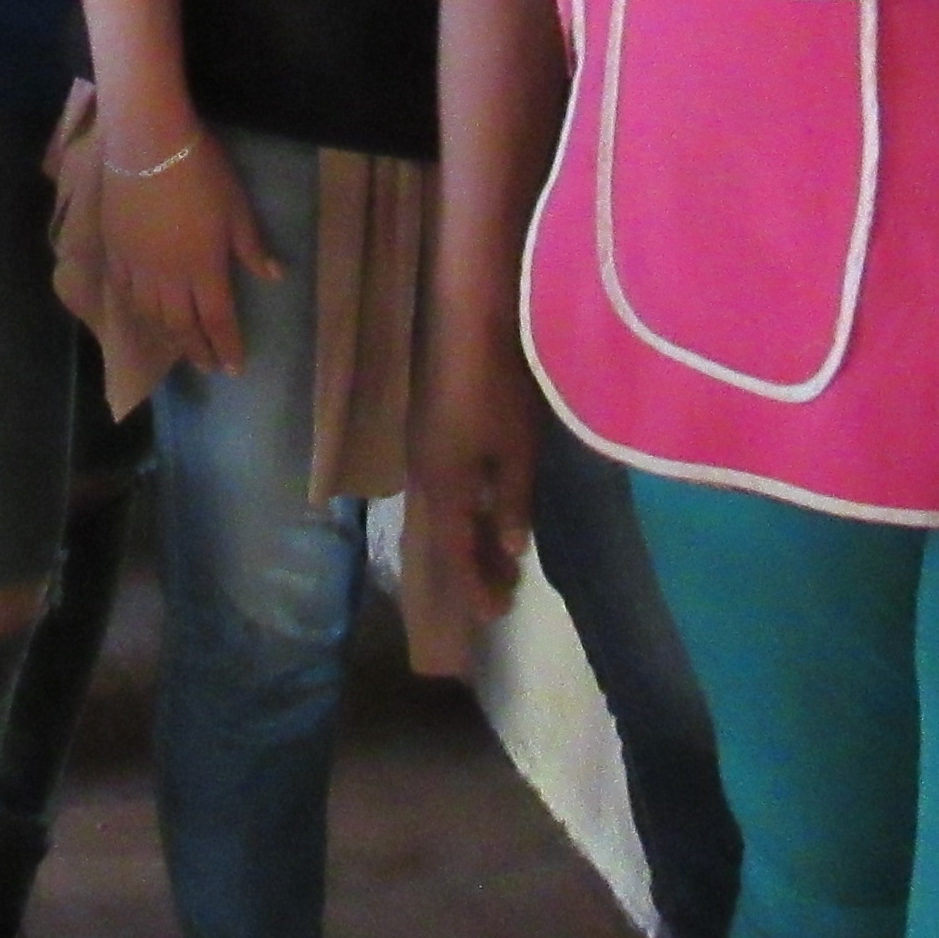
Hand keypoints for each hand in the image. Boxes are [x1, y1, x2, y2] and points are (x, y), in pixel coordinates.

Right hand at [99, 129, 270, 375]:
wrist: (148, 143)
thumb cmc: (201, 170)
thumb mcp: (237, 207)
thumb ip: (251, 246)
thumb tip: (273, 277)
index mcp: (204, 268)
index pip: (217, 320)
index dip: (226, 346)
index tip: (234, 368)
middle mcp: (169, 277)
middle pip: (181, 326)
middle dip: (197, 350)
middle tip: (207, 367)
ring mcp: (137, 266)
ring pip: (150, 315)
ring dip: (167, 337)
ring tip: (178, 347)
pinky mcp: (115, 250)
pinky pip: (124, 292)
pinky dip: (136, 310)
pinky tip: (142, 315)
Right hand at [413, 341, 540, 623]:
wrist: (465, 323)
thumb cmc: (497, 387)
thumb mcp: (516, 450)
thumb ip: (511, 501)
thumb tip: (511, 548)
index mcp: (443, 486)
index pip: (456, 552)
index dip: (475, 585)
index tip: (495, 614)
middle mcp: (423, 476)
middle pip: (444, 536)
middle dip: (472, 567)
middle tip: (503, 592)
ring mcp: (422, 452)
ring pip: (442, 511)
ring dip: (468, 538)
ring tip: (500, 557)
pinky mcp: (428, 432)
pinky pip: (443, 489)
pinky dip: (463, 510)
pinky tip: (482, 508)